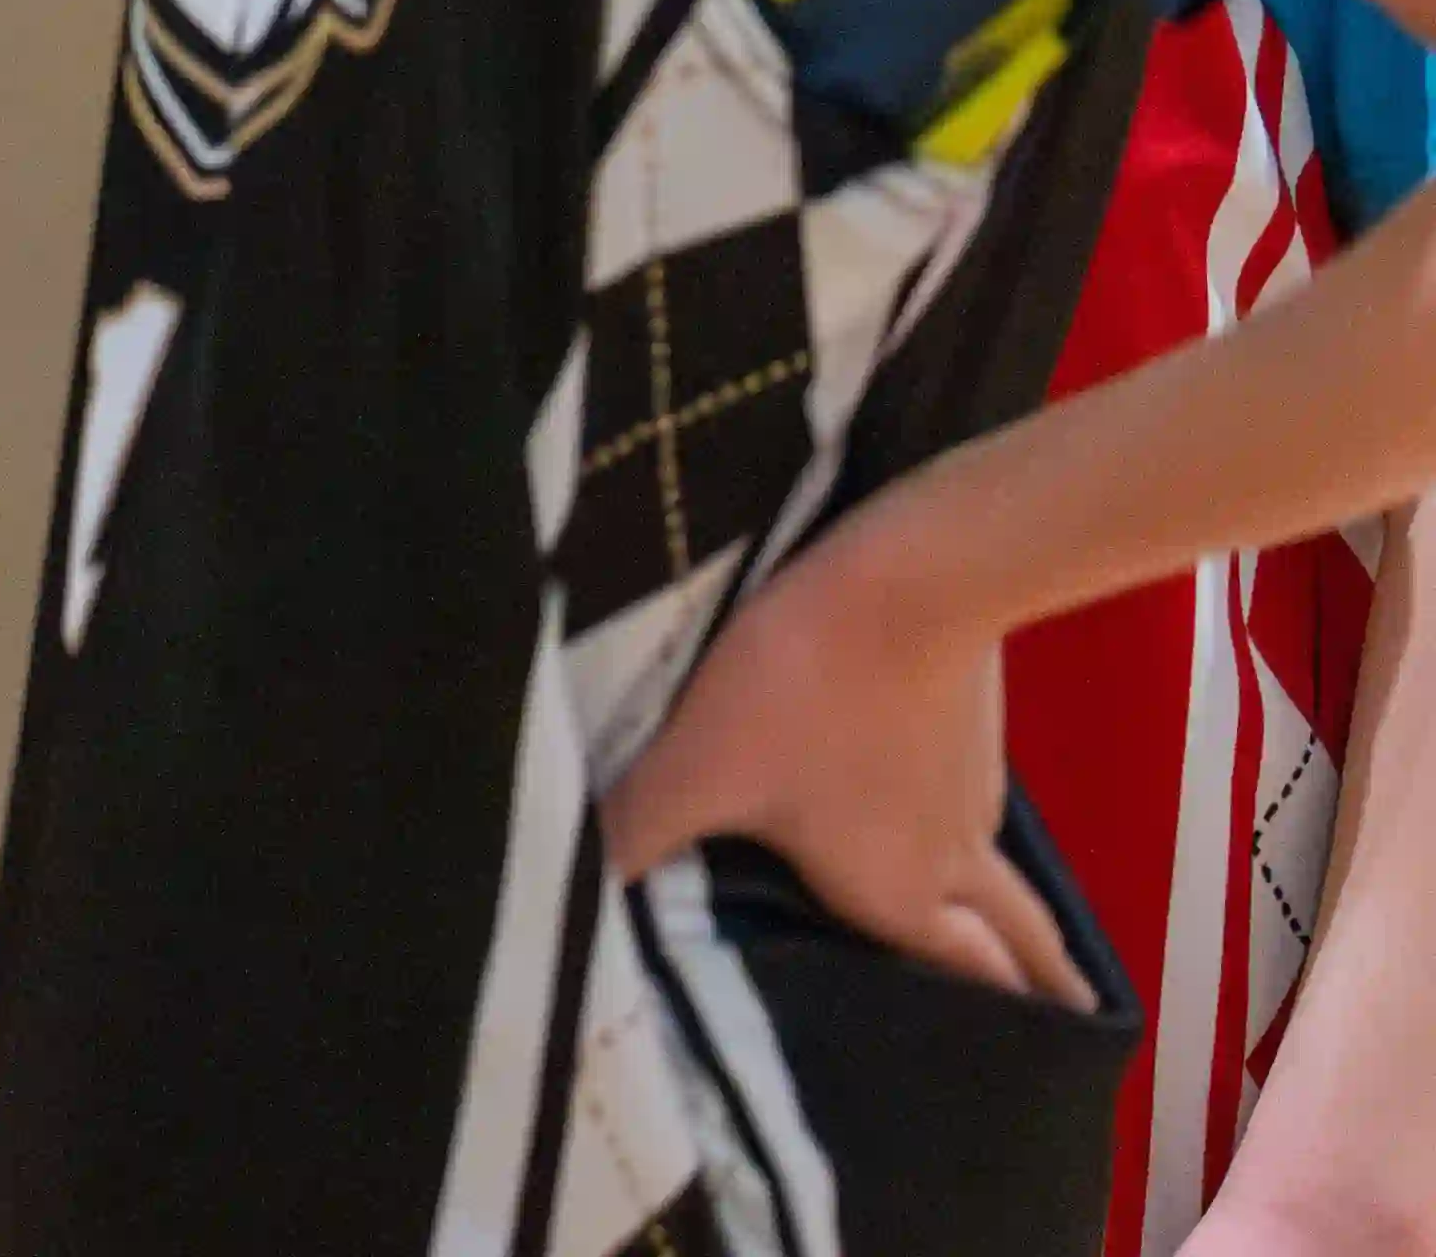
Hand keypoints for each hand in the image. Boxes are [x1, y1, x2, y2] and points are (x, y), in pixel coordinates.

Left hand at [600, 520, 1088, 1006]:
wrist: (907, 574)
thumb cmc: (800, 687)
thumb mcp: (699, 765)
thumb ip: (637, 831)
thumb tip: (574, 897)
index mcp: (903, 897)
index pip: (971, 984)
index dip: (994, 1025)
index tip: (1023, 1063)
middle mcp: (955, 857)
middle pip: (1018, 939)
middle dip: (1037, 981)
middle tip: (1063, 1010)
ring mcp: (974, 785)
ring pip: (998, 865)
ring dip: (1002, 901)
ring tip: (990, 919)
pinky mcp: (971, 716)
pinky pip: (976, 791)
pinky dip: (967, 814)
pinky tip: (931, 791)